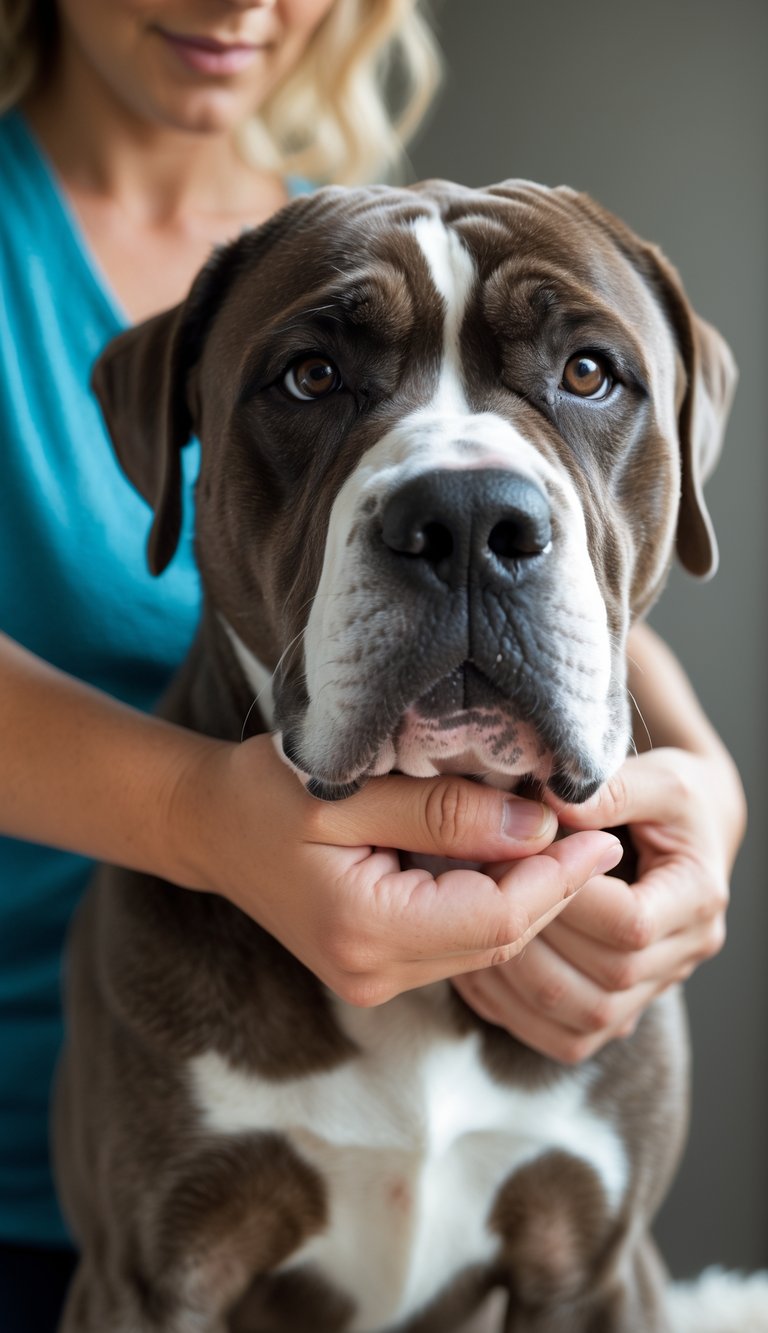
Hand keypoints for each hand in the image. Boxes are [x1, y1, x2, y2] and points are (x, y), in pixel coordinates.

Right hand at [171, 733, 621, 1006]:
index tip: (600, 834)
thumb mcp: (351, 786)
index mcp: (364, 929)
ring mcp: (374, 979)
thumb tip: (536, 828)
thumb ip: (444, 811)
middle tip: (600, 835)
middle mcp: (373, 973)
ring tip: (568, 842)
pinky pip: (460, 942)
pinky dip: (495, 904)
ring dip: (529, 897)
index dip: (558, 879)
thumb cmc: (266, 790)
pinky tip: (516, 862)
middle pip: (499, 940)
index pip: (497, 919)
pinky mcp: (377, 969)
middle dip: (556, 889)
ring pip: (486, 946)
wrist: (208, 826)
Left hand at [451, 746, 744, 1062]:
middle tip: (480, 881)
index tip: (518, 852)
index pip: (630, 924)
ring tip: (472, 917)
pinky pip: (560, 1037)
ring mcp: (648, 995)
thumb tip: (552, 799)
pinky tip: (473, 961)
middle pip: (606, 976)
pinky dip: (510, 1006)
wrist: (676, 837)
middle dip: (534, 929)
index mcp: (697, 898)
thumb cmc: (663, 804)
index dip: (567, 894)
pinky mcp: (612, 1018)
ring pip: (579, 1019)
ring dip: (515, 973)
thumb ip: (610, 789)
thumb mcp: (654, 778)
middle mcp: (682, 957)